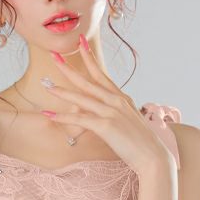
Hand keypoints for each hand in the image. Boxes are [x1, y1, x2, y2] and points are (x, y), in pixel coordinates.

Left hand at [41, 35, 177, 173]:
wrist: (153, 156)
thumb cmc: (140, 143)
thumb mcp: (127, 122)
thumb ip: (113, 115)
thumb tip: (98, 116)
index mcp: (121, 98)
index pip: (101, 74)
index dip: (89, 58)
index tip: (80, 42)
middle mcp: (116, 101)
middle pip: (87, 80)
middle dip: (69, 67)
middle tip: (53, 54)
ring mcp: (111, 112)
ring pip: (81, 97)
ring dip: (61, 91)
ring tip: (45, 84)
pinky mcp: (106, 126)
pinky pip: (79, 119)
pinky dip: (62, 117)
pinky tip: (49, 114)